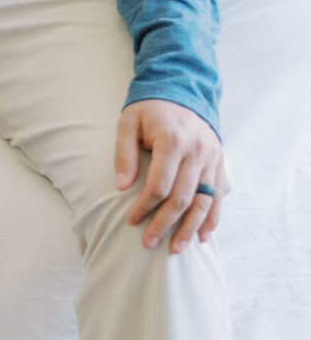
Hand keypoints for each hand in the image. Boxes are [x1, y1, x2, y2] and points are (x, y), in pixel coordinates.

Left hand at [116, 99, 225, 250]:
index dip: (145, 207)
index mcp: (173, 141)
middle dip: (165, 224)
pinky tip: (204, 236)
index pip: (159, 185)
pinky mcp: (219, 162)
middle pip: (182, 198)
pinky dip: (212, 218)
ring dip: (190, 228)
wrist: (182, 90)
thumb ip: (124, 154)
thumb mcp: (128, 123)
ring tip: (176, 249)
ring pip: (203, 201)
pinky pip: (217, 195)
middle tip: (149, 242)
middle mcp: (197, 151)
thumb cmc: (149, 110)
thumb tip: (121, 188)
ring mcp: (212, 158)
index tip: (131, 221)